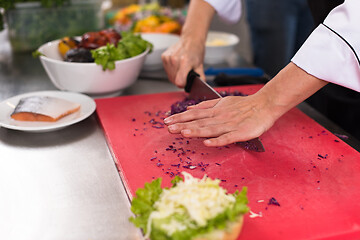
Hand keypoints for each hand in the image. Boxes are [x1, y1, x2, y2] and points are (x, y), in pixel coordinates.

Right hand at [161, 0, 214, 87]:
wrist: (190, 39)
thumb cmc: (196, 51)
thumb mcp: (200, 65)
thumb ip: (201, 77)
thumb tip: (201, 86)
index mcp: (185, 62)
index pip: (179, 82)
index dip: (184, 84)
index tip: (187, 81)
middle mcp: (174, 60)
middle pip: (174, 81)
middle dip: (181, 80)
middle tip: (186, 72)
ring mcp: (168, 58)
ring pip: (170, 77)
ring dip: (175, 76)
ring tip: (182, 68)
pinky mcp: (164, 57)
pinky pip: (167, 71)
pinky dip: (172, 70)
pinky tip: (177, 64)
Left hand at [163, 62, 327, 146]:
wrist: (264, 105)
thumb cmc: (243, 105)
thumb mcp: (221, 102)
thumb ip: (205, 106)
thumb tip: (189, 108)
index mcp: (214, 111)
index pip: (194, 114)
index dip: (180, 117)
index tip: (166, 121)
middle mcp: (219, 117)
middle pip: (199, 122)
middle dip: (182, 125)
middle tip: (168, 128)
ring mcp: (229, 125)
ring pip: (210, 129)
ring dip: (196, 131)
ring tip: (182, 133)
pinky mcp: (240, 132)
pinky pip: (227, 138)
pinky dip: (217, 140)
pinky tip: (207, 143)